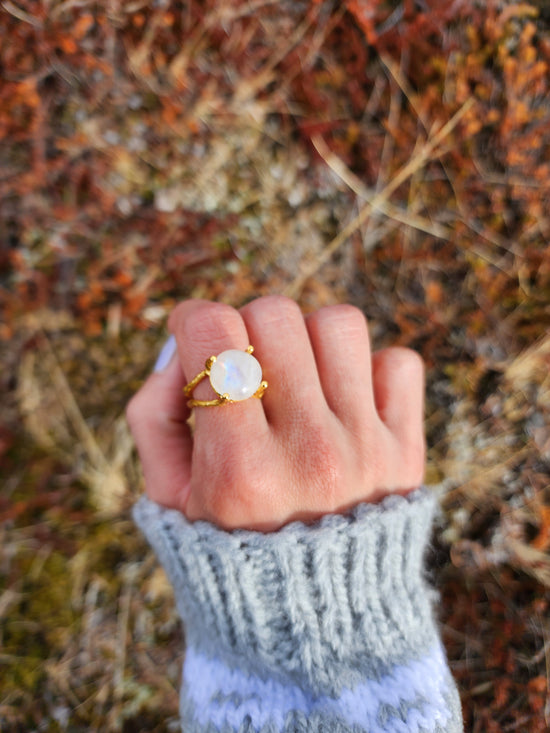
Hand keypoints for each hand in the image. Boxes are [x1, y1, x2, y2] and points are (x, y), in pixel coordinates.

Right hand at [126, 296, 424, 530]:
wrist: (319, 620)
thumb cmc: (232, 549)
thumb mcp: (169, 500)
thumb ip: (154, 418)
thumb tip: (180, 353)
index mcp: (239, 468)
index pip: (214, 333)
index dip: (194, 320)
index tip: (197, 340)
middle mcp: (307, 452)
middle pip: (275, 315)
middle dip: (248, 326)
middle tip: (248, 367)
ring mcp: (365, 448)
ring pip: (339, 323)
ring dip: (309, 339)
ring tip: (299, 379)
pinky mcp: (406, 448)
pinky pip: (400, 362)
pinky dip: (371, 369)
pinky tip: (346, 402)